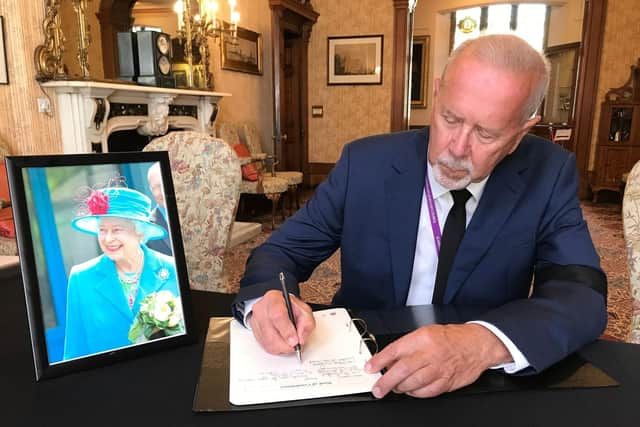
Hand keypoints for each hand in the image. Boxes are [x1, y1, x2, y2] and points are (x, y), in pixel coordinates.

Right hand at [248, 290, 314, 354]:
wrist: (278, 306)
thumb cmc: (290, 308)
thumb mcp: (304, 310)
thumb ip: (306, 323)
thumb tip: (301, 338)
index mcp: (274, 298)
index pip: (277, 315)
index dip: (287, 331)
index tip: (295, 341)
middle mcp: (261, 308)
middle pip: (270, 333)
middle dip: (286, 344)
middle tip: (295, 344)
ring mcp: (256, 320)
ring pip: (268, 342)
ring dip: (282, 347)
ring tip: (289, 342)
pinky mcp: (254, 331)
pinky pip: (266, 346)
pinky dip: (277, 348)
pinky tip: (282, 342)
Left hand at [365, 323, 510, 397]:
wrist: (477, 344)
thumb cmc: (451, 338)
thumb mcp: (426, 332)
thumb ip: (408, 345)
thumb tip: (388, 359)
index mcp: (423, 338)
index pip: (396, 349)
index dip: (380, 360)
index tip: (371, 368)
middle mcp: (430, 353)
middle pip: (403, 370)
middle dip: (386, 381)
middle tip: (377, 388)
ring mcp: (439, 369)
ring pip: (413, 383)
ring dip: (400, 388)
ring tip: (394, 388)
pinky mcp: (447, 382)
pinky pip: (427, 392)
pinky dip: (415, 394)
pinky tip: (411, 391)